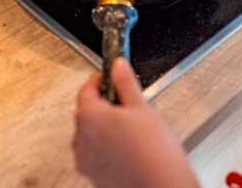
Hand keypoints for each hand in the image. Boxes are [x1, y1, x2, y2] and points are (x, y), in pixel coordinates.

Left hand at [73, 58, 199, 187]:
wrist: (161, 187)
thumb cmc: (153, 153)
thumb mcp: (141, 107)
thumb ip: (125, 82)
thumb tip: (118, 65)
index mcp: (89, 116)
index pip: (87, 89)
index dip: (99, 79)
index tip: (109, 77)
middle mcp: (81, 138)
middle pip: (87, 112)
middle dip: (104, 105)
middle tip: (126, 103)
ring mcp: (85, 159)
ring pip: (91, 134)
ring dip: (105, 128)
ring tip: (131, 130)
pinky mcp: (93, 175)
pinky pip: (95, 153)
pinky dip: (107, 147)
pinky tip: (128, 148)